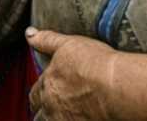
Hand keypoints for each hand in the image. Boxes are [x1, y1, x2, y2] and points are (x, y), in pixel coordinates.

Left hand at [26, 28, 146, 120]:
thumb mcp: (67, 44)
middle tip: (48, 108)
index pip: (35, 93)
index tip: (41, 93)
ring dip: (52, 118)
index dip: (38, 93)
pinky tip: (79, 118)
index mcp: (48, 84)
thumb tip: (29, 34)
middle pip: (39, 112)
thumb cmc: (95, 64)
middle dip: (42, 109)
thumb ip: (46, 40)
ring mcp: (65, 119)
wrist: (116, 86)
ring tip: (61, 115)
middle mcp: (52, 105)